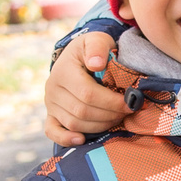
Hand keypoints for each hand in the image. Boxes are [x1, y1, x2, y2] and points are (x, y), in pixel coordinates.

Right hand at [44, 31, 124, 145]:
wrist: (78, 57)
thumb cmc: (92, 50)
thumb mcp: (97, 40)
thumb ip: (98, 47)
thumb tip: (96, 64)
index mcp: (63, 71)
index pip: (88, 93)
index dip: (111, 102)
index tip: (130, 102)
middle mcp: (52, 89)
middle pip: (83, 111)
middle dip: (110, 115)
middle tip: (127, 111)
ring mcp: (50, 104)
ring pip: (74, 123)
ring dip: (100, 125)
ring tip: (116, 118)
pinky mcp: (50, 115)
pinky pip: (53, 132)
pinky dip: (66, 139)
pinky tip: (82, 140)